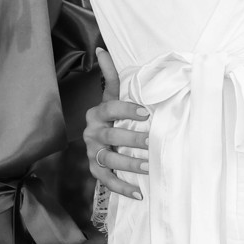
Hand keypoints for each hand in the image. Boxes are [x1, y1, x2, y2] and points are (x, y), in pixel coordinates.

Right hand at [84, 48, 148, 199]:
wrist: (94, 137)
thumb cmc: (109, 114)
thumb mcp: (111, 94)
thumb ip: (110, 75)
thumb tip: (101, 50)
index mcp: (96, 113)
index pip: (111, 109)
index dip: (127, 110)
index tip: (147, 113)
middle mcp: (92, 134)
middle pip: (111, 137)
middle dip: (132, 140)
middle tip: (151, 142)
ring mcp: (92, 153)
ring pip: (109, 160)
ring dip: (129, 165)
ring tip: (149, 167)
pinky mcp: (95, 170)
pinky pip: (107, 182)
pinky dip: (122, 189)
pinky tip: (140, 194)